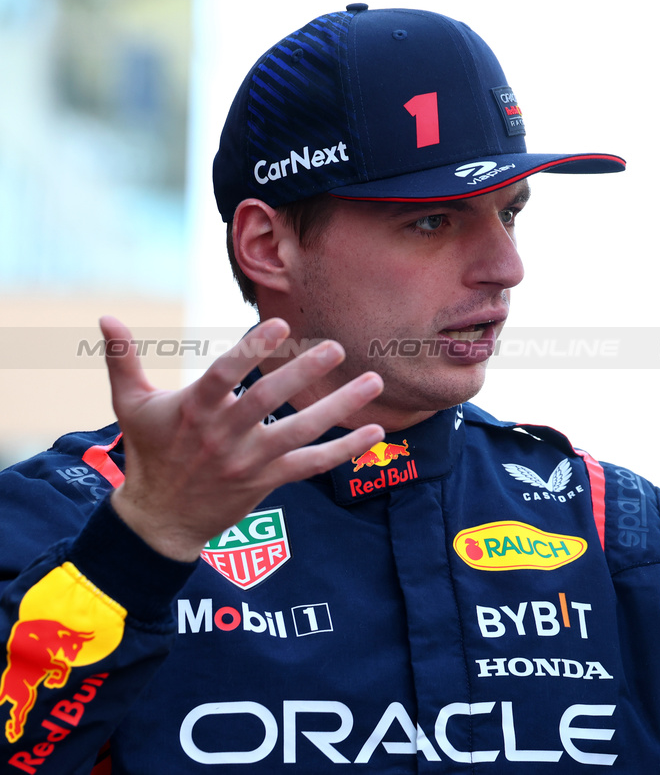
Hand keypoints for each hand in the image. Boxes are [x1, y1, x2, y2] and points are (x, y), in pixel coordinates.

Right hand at [102, 316, 385, 561]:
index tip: (279, 324)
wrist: (159, 520)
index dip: (251, 350)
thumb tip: (105, 317)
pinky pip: (312, 465)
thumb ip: (123, 360)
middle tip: (336, 348)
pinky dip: (345, 450)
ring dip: (340, 408)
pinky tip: (376, 432)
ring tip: (373, 381)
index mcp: (194, 409)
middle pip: (268, 400)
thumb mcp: (130, 405)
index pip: (225, 374)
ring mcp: (249, 460)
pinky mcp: (268, 481)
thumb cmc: (148, 453)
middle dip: (303, 374)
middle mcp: (224, 435)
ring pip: (300, 432)